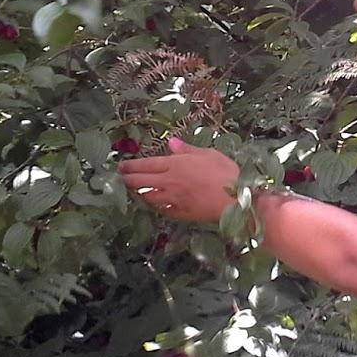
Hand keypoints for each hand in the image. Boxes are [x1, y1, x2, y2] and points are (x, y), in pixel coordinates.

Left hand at [119, 138, 238, 222]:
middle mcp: (169, 182)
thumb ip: (187, 149)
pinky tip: (158, 205)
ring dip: (140, 193)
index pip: (146, 164)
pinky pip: (163, 210)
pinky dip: (158, 207)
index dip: (131, 165)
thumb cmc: (225, 172)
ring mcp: (173, 199)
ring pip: (148, 197)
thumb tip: (170, 143)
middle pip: (141, 182)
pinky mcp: (180, 213)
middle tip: (121, 178)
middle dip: (128, 179)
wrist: (235, 199)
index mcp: (175, 165)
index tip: (121, 165)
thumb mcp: (208, 153)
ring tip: (137, 191)